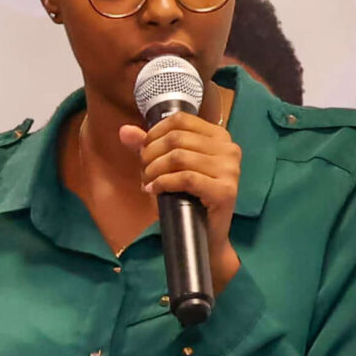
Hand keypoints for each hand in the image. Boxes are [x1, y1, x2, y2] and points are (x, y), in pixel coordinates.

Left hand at [120, 110, 242, 285]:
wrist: (205, 235)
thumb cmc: (187, 197)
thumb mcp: (166, 166)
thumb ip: (148, 145)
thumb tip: (124, 131)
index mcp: (219, 136)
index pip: (180, 120)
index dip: (154, 133)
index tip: (144, 151)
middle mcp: (229, 149)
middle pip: (176, 138)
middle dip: (151, 155)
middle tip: (144, 173)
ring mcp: (230, 170)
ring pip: (179, 157)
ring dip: (154, 170)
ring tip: (148, 183)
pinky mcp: (226, 190)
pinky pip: (186, 178)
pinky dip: (163, 183)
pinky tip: (155, 190)